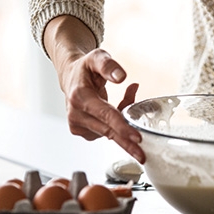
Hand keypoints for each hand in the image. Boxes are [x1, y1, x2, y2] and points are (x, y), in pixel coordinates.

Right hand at [43, 16, 144, 162]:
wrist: (70, 78)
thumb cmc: (85, 69)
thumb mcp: (97, 57)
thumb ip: (108, 65)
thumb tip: (122, 77)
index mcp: (79, 96)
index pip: (105, 114)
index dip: (122, 126)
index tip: (136, 137)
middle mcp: (76, 113)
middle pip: (107, 131)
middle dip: (126, 142)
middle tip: (143, 155)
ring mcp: (77, 125)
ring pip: (109, 132)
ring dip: (123, 126)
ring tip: (125, 103)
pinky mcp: (81, 132)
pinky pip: (105, 132)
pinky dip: (116, 126)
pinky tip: (116, 114)